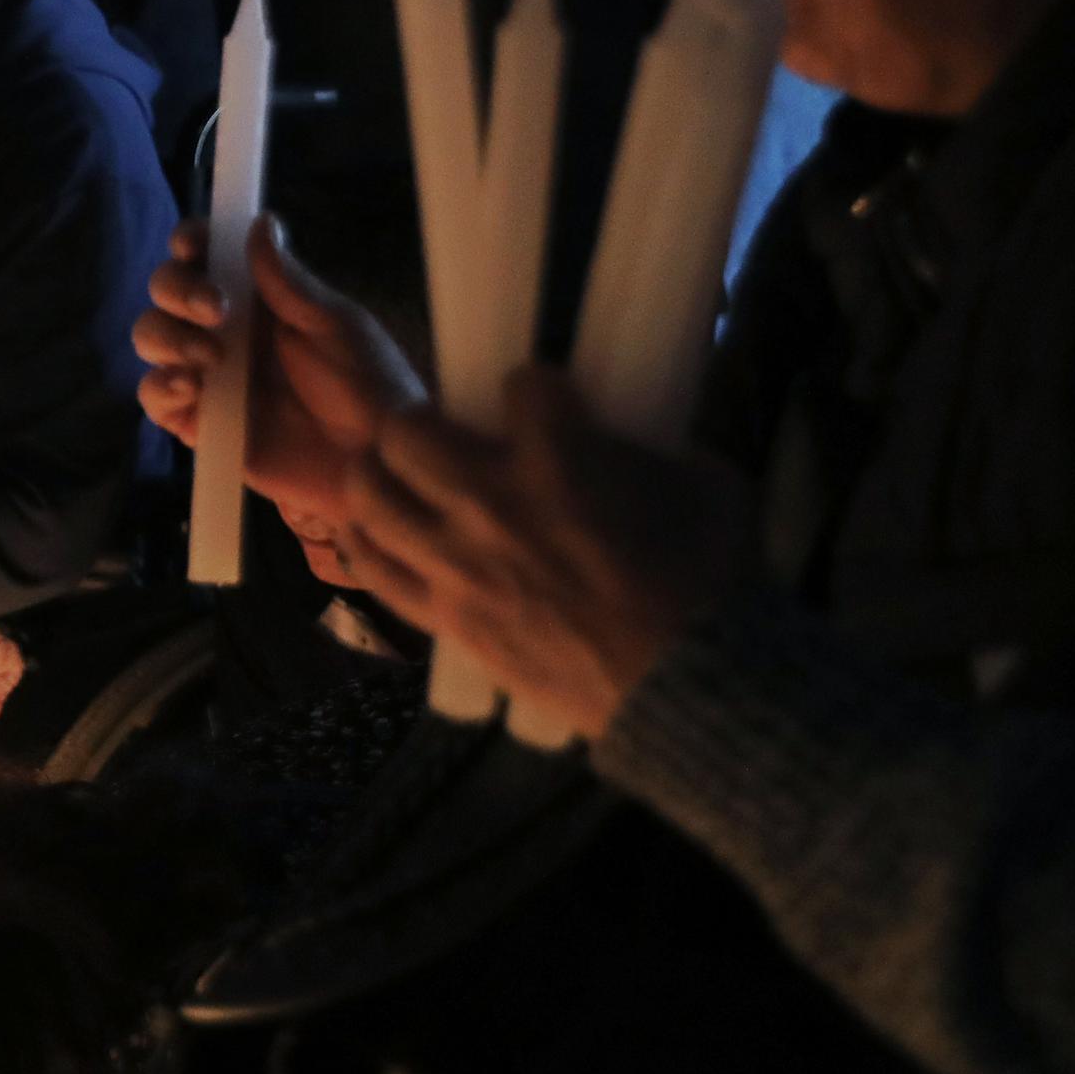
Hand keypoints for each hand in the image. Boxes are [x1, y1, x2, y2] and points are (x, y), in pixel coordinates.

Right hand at [137, 216, 425, 587]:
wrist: (377, 462)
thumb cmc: (371, 388)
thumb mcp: (338, 328)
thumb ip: (292, 283)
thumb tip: (260, 222)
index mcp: (260, 298)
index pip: (207, 255)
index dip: (191, 243)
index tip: (194, 247)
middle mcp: (225, 330)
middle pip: (166, 290)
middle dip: (177, 290)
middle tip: (216, 311)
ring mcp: (208, 376)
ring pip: (152, 337)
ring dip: (168, 337)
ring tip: (209, 360)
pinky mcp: (199, 424)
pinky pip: (155, 398)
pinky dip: (160, 387)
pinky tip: (191, 390)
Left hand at [336, 369, 760, 735]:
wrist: (693, 688)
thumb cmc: (713, 584)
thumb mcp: (710, 487)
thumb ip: (656, 449)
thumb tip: (633, 438)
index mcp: (558, 460)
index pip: (520, 385)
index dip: (535, 389)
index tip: (544, 403)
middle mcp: (490, 504)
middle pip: (406, 431)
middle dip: (422, 421)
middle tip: (444, 435)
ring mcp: (459, 564)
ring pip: (370, 495)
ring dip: (377, 473)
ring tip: (394, 473)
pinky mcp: (447, 618)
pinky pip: (375, 574)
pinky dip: (361, 544)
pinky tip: (364, 528)